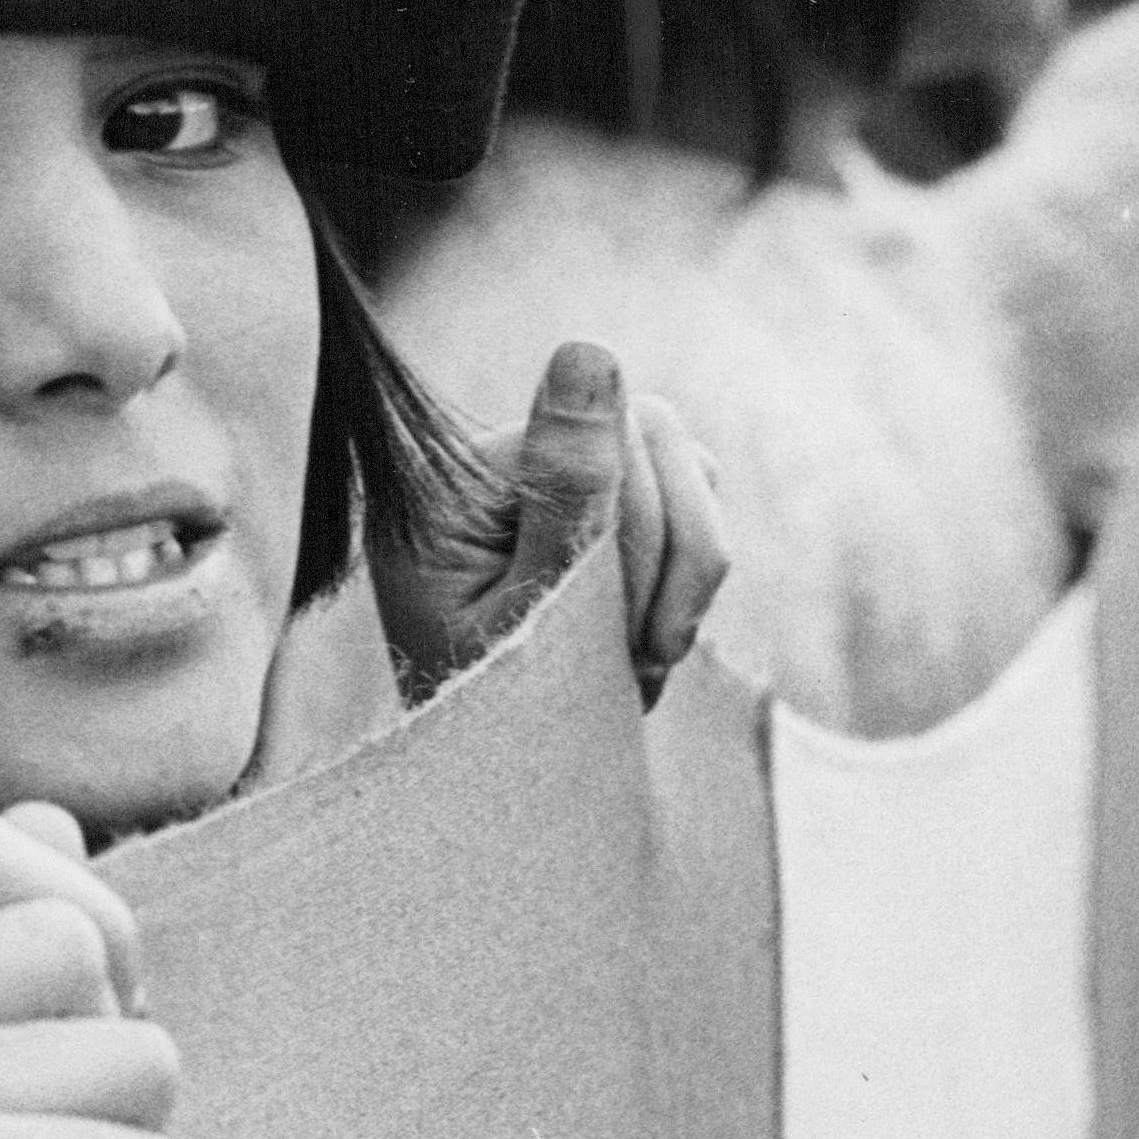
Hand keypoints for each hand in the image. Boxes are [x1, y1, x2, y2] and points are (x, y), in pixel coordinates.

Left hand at [371, 340, 727, 705]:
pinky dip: (680, 578)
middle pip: (652, 442)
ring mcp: (544, 476)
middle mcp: (494, 458)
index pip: (599, 441)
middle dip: (666, 565)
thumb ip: (566, 493)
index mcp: (455, 481)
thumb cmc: (491, 718)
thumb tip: (587, 351)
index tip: (631, 641)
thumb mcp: (531, 614)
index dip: (642, 540)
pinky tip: (640, 641)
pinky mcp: (585, 503)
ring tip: (636, 660)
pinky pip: (683, 499)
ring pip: (683, 469)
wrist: (483, 787)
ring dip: (681, 576)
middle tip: (639, 662)